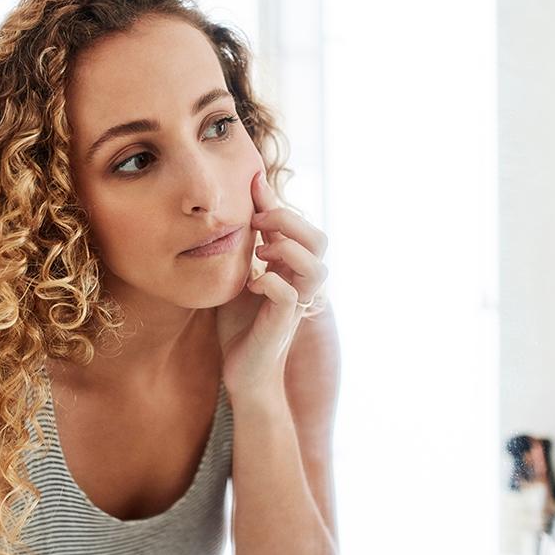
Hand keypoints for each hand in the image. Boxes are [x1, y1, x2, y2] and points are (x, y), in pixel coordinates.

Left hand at [217, 170, 328, 397]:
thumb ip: (243, 248)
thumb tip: (235, 212)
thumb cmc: (241, 326)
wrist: (243, 372)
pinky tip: (251, 285)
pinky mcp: (282, 324)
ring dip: (288, 251)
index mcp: (290, 268)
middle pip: (319, 240)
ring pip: (317, 268)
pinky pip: (289, 296)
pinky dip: (270, 282)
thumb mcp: (238, 278)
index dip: (276, 202)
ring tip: (260, 253)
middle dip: (289, 221)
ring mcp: (295, 304)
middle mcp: (299, 283)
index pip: (297, 226)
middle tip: (257, 224)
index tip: (252, 182)